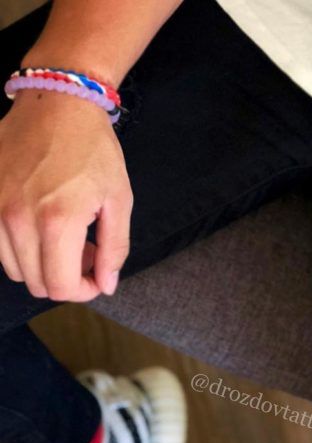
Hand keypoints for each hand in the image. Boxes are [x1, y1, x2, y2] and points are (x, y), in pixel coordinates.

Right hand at [0, 90, 131, 300]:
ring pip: (14, 268)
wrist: (56, 103)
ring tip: (65, 239)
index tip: (96, 277)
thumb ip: (114, 250)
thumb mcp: (119, 201)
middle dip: (66, 278)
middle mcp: (17, 218)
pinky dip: (20, 248)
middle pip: (36, 283)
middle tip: (86, 254)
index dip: (82, 291)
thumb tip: (105, 286)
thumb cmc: (94, 151)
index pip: (60, 287)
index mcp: (57, 221)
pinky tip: (41, 228)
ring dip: (42, 265)